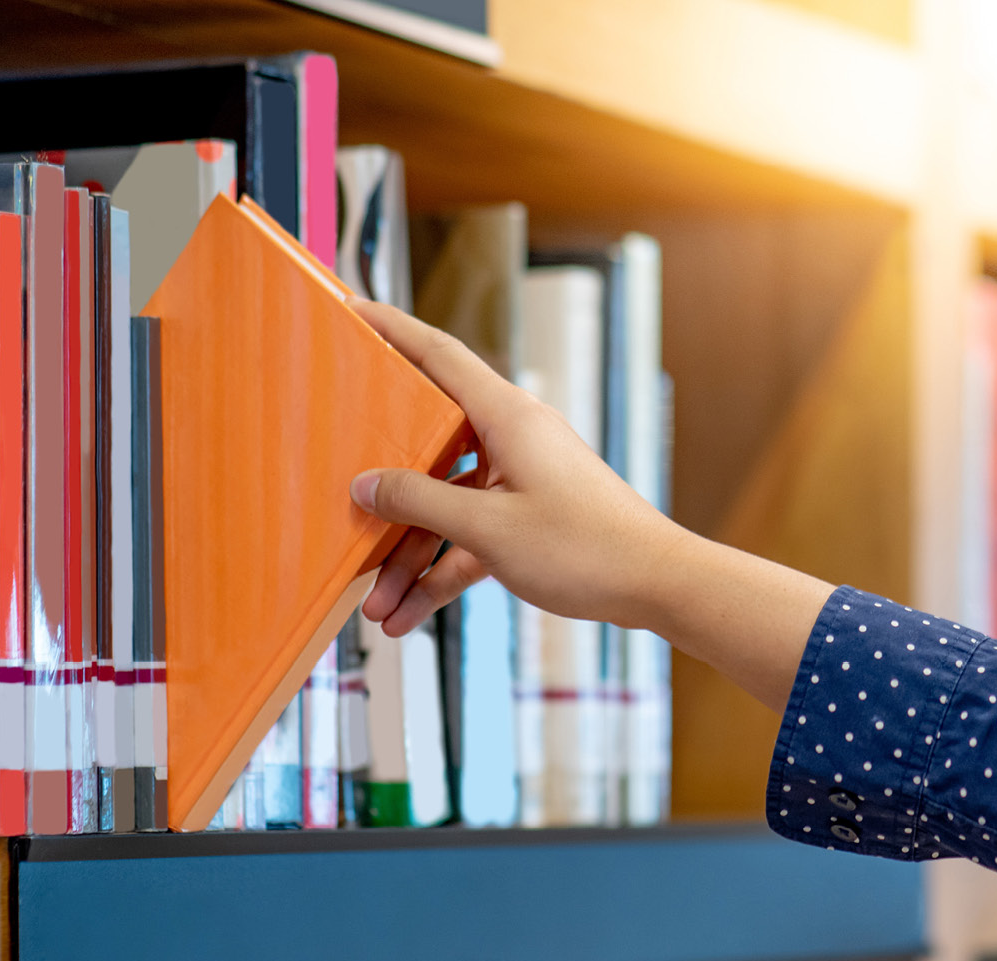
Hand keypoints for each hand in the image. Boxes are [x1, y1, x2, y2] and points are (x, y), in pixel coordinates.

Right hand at [348, 299, 834, 713]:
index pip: (439, 356)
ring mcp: (522, 480)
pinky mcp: (530, 520)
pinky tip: (409, 613)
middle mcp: (513, 440)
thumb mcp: (488, 528)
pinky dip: (442, 572)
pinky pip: (471, 538)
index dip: (394, 330)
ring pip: (447, 507)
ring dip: (410, 557)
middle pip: (429, 447)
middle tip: (339, 501)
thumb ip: (420, 503)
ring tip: (376, 605)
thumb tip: (367, 485)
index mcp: (507, 417)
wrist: (657, 586)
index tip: (353, 310)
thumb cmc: (588, 548)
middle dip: (384, 495)